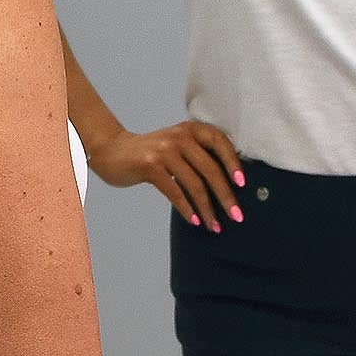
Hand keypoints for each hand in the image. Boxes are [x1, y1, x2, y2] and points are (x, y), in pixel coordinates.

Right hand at [88, 121, 245, 230]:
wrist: (112, 151)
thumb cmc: (150, 153)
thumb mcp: (176, 146)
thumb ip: (197, 155)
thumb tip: (228, 184)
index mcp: (191, 129)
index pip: (220, 142)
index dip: (233, 163)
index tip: (242, 184)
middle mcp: (180, 136)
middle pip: (210, 169)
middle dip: (225, 195)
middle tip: (236, 216)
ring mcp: (165, 150)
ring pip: (194, 184)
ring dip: (207, 208)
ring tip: (215, 225)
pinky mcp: (150, 166)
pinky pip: (175, 191)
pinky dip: (187, 209)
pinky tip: (195, 221)